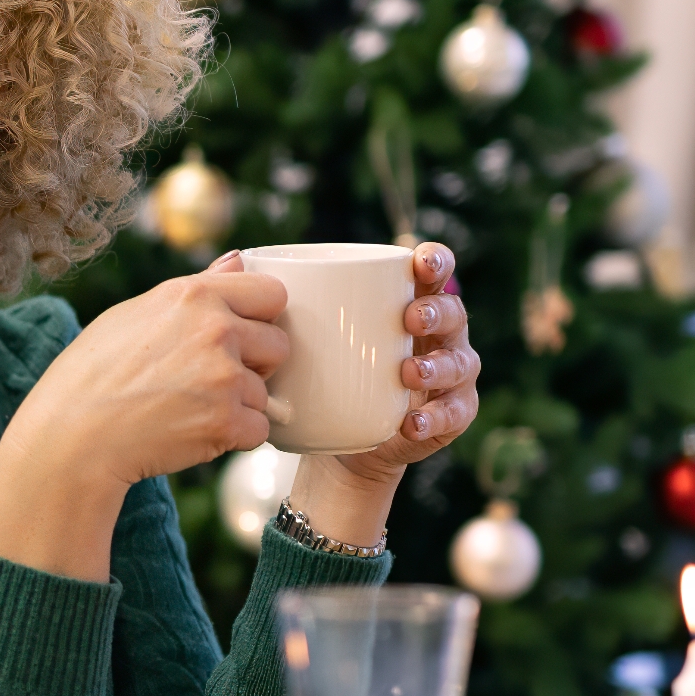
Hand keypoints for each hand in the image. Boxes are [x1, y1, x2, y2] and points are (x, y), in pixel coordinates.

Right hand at [0, 261, 289, 580]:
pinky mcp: (227, 421)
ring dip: (238, 406)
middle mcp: (215, 329)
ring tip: (187, 411)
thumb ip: (196, 289)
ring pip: (265, 393)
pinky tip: (192, 433)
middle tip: (208, 381)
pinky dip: (233, 438)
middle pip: (278, 344)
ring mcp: (224, 376)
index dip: (260, 318)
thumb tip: (239, 261)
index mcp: (194, 295)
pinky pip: (259, 429)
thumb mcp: (135, 313)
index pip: (272, 293)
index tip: (241, 336)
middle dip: (255, 365)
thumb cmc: (92, 374)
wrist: (71, 437)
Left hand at [284, 244, 478, 550]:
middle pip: (452, 312)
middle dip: (436, 312)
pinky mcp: (451, 415)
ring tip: (407, 373)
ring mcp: (451, 374)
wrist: (340, 436)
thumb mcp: (306, 334)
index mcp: (410, 300)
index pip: (433, 269)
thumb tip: (235, 259)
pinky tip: (411, 422)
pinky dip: (434, 418)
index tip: (418, 262)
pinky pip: (453, 414)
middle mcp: (439, 333)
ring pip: (459, 363)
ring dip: (436, 366)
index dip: (434, 260)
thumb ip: (278, 299)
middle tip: (409, 319)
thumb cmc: (325, 370)